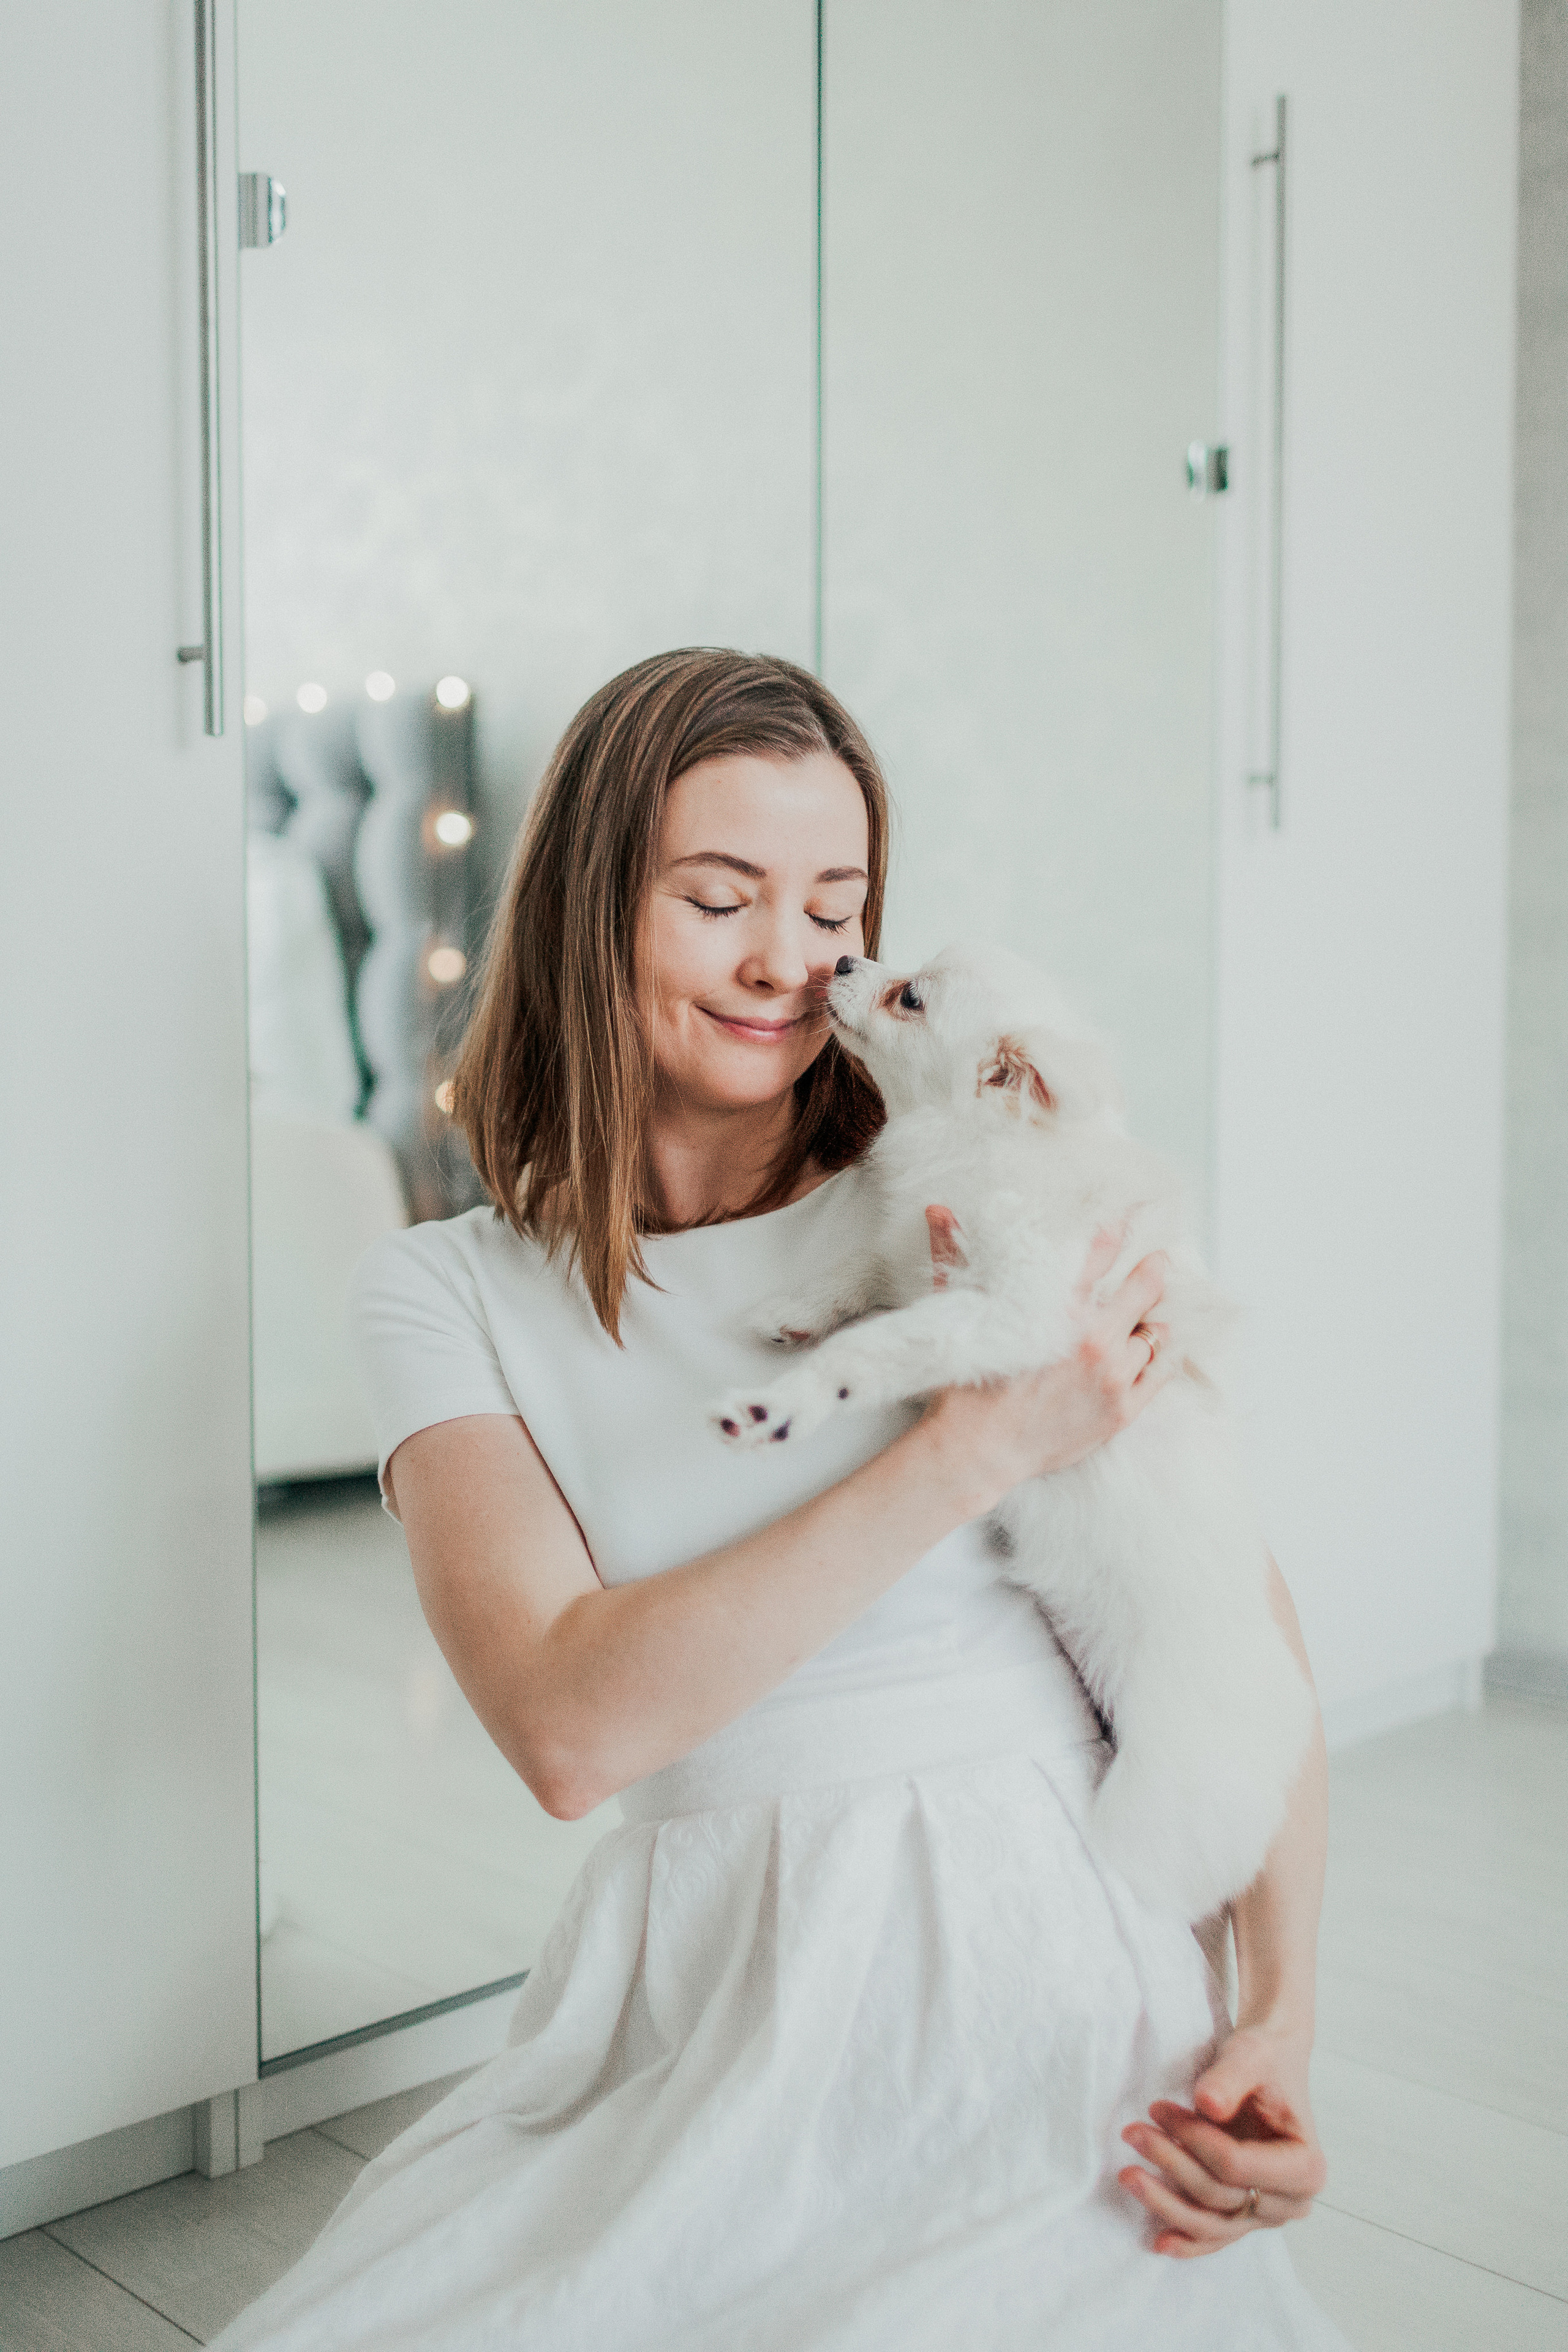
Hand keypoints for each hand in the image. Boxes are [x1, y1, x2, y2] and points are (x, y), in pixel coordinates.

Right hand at [921, 1219, 1174, 1496]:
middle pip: (1144, 1290)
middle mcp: (1093, 1340)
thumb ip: (953, 1256)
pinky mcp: (1122, 1411)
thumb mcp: (962, 1313)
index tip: (1131, 1216)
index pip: (1099, 1255)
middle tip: (1159, 1260)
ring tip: (1145, 1316)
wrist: (977, 1452)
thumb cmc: (965, 1386)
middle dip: (1152, 1271)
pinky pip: (1162, 1373)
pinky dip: (1161, 1357)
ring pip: (1154, 1334)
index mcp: (1056, 1311)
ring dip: (1149, 1323)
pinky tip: (1154, 1349)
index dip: (1119, 1230)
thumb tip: (938, 1209)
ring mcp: (1112, 1377)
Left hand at [1117, 2019, 1326, 2257]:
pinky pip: (1216, 2235)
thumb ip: (1230, 2078)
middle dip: (1171, 2164)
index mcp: (1305, 2166)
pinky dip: (1188, 2240)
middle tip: (1131, 2133)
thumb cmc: (1263, 2058)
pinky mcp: (1248, 2216)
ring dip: (1166, 2203)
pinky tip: (1159, 2241)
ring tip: (1128, 2175)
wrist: (1268, 2064)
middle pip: (1220, 2196)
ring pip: (1212, 2223)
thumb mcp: (1250, 2055)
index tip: (1156, 2108)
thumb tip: (1207, 2104)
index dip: (1191, 2139)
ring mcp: (1268, 2214)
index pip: (1235, 2165)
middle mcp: (1292, 2201)